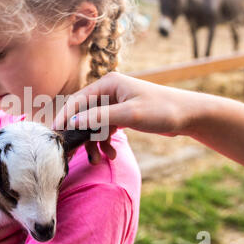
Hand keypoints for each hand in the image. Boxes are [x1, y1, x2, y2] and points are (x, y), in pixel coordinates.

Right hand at [53, 72, 198, 162]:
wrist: (188, 115)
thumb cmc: (163, 110)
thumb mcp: (130, 114)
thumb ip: (100, 117)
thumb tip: (73, 122)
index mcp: (108, 84)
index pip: (77, 100)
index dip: (65, 117)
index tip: (55, 135)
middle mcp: (108, 92)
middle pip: (83, 114)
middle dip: (81, 135)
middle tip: (74, 153)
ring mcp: (114, 104)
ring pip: (93, 124)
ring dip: (94, 142)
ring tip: (99, 160)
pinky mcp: (120, 114)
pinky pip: (104, 129)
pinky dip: (105, 142)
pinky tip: (111, 154)